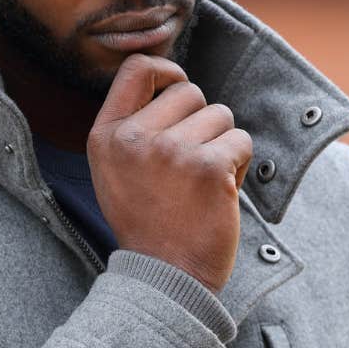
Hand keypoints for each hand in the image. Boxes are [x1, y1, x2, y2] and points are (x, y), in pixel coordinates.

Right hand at [87, 55, 252, 290]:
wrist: (166, 279)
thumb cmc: (149, 224)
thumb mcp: (117, 172)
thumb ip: (134, 128)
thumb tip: (172, 83)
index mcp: (106, 136)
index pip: (137, 69)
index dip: (167, 70)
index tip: (178, 86)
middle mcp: (134, 138)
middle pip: (189, 92)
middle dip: (201, 122)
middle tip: (190, 165)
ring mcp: (172, 151)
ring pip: (220, 115)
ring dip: (222, 145)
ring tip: (203, 183)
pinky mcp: (209, 167)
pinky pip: (241, 141)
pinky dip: (239, 165)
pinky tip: (219, 192)